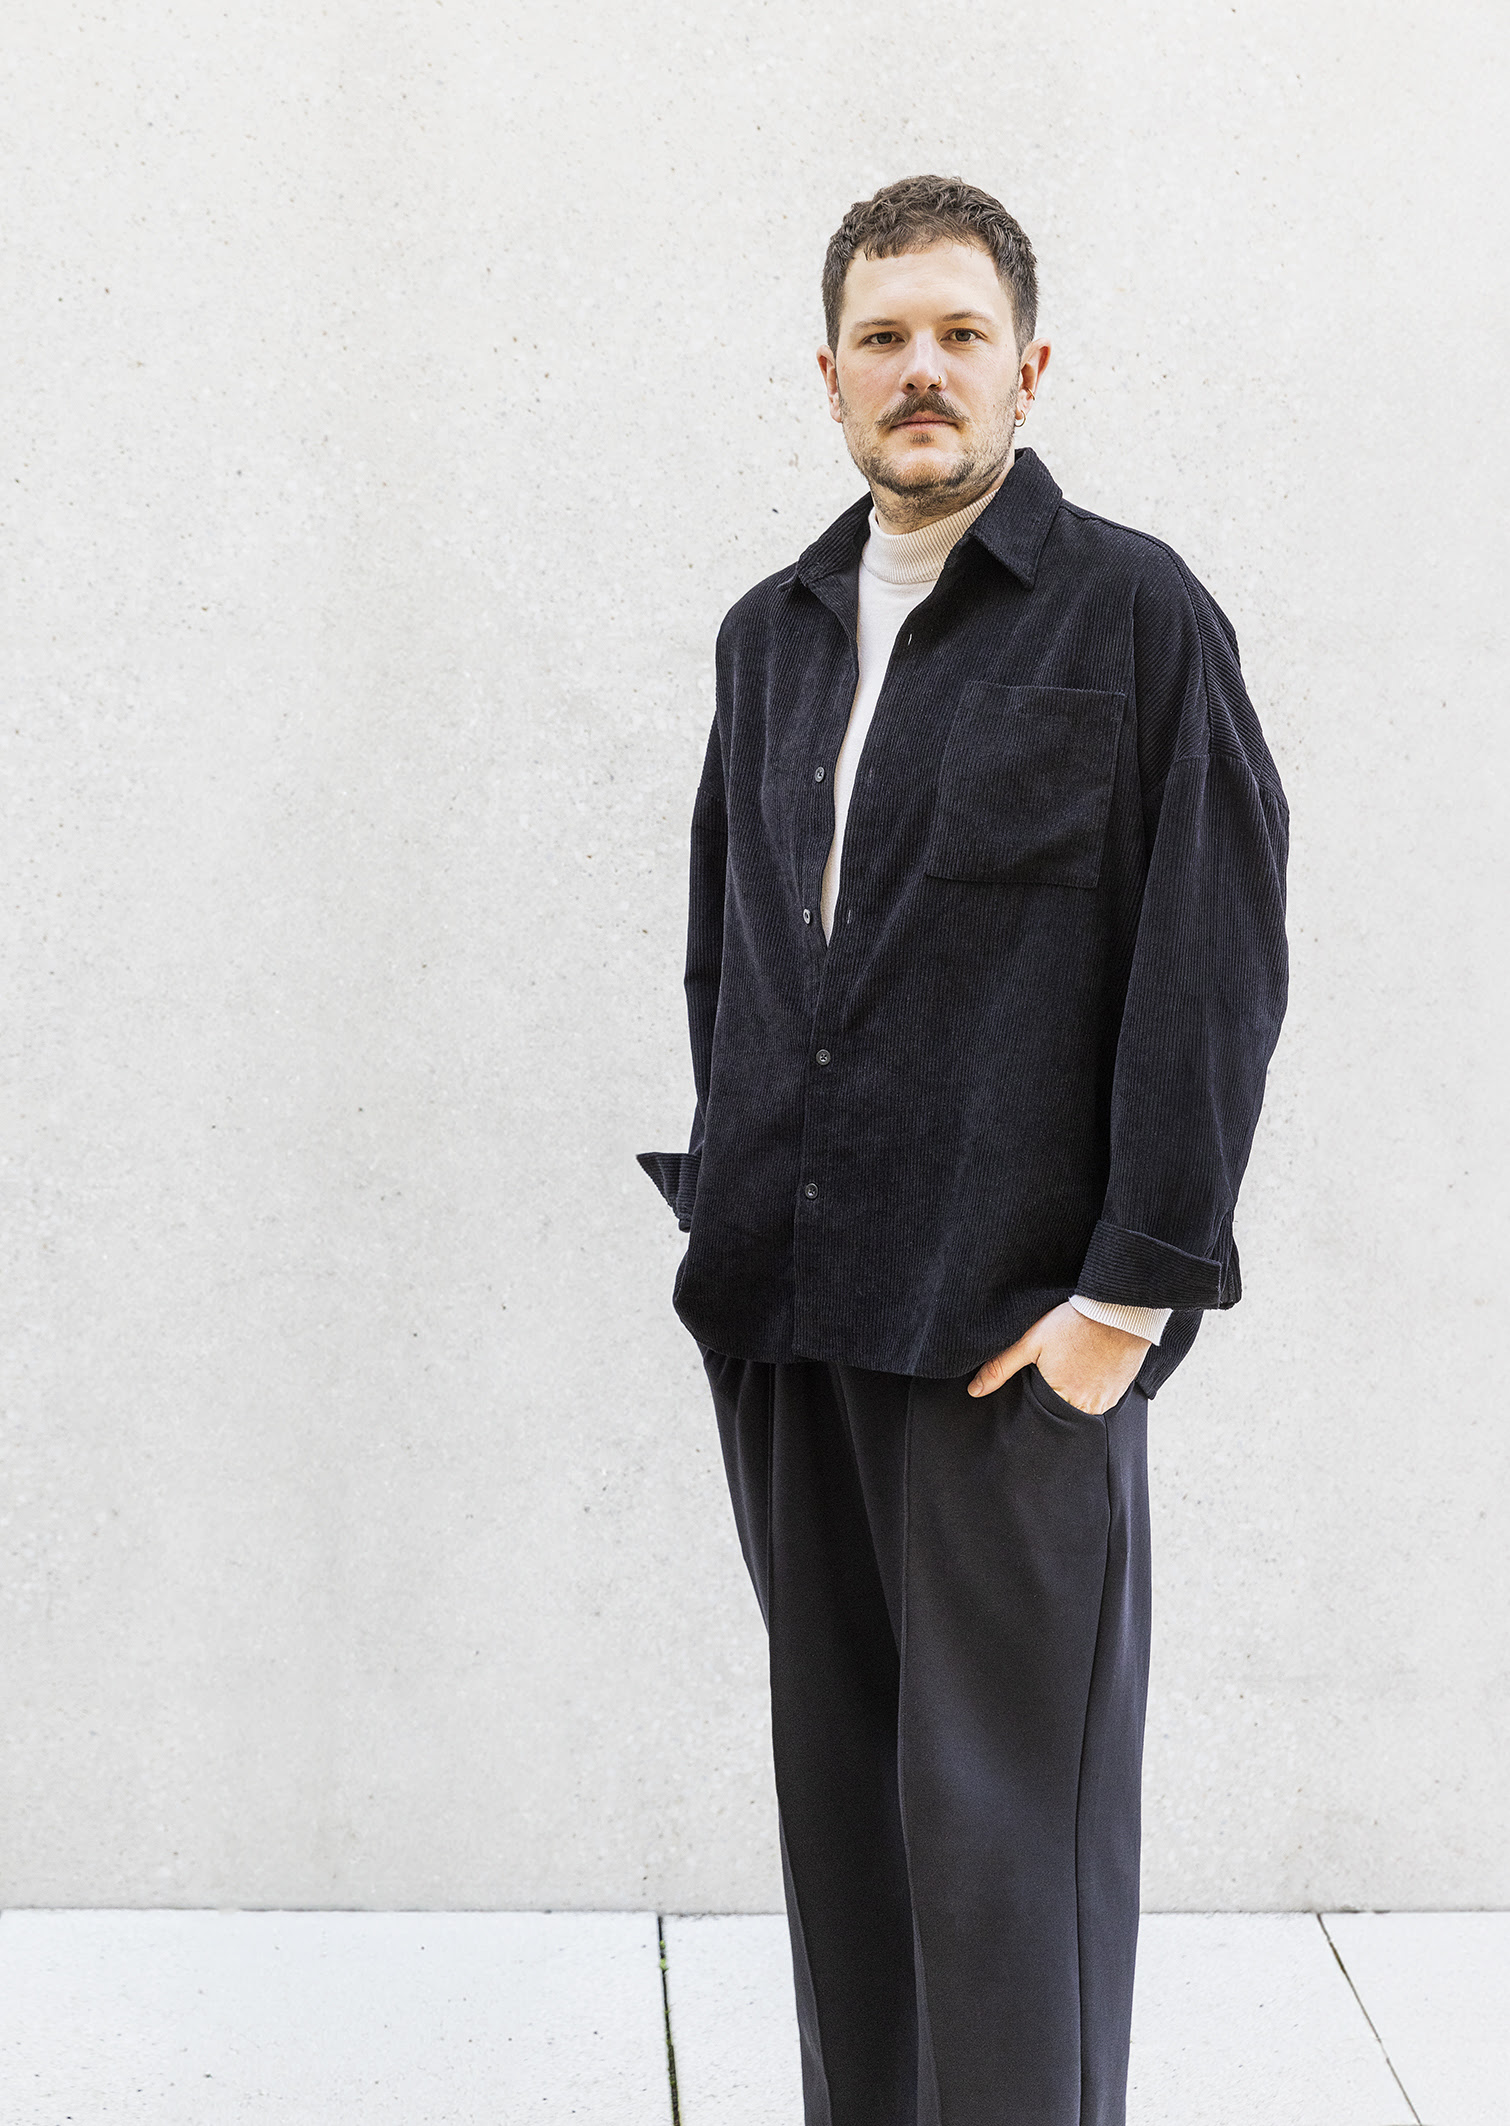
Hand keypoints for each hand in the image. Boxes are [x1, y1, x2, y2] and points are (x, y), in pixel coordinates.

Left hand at [968, 1301, 1148, 1413]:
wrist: (1116, 1307)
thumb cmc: (1072, 1322)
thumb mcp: (1030, 1341)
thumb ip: (1001, 1367)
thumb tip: (974, 1390)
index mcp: (1059, 1397)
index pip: (1040, 1411)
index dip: (1036, 1396)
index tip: (1039, 1379)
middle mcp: (1085, 1406)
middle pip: (1062, 1409)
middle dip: (1056, 1394)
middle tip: (1059, 1367)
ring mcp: (1106, 1401)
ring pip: (1083, 1405)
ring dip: (1077, 1390)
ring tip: (1074, 1363)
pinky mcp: (1120, 1391)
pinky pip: (1102, 1397)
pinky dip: (1095, 1385)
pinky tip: (1091, 1364)